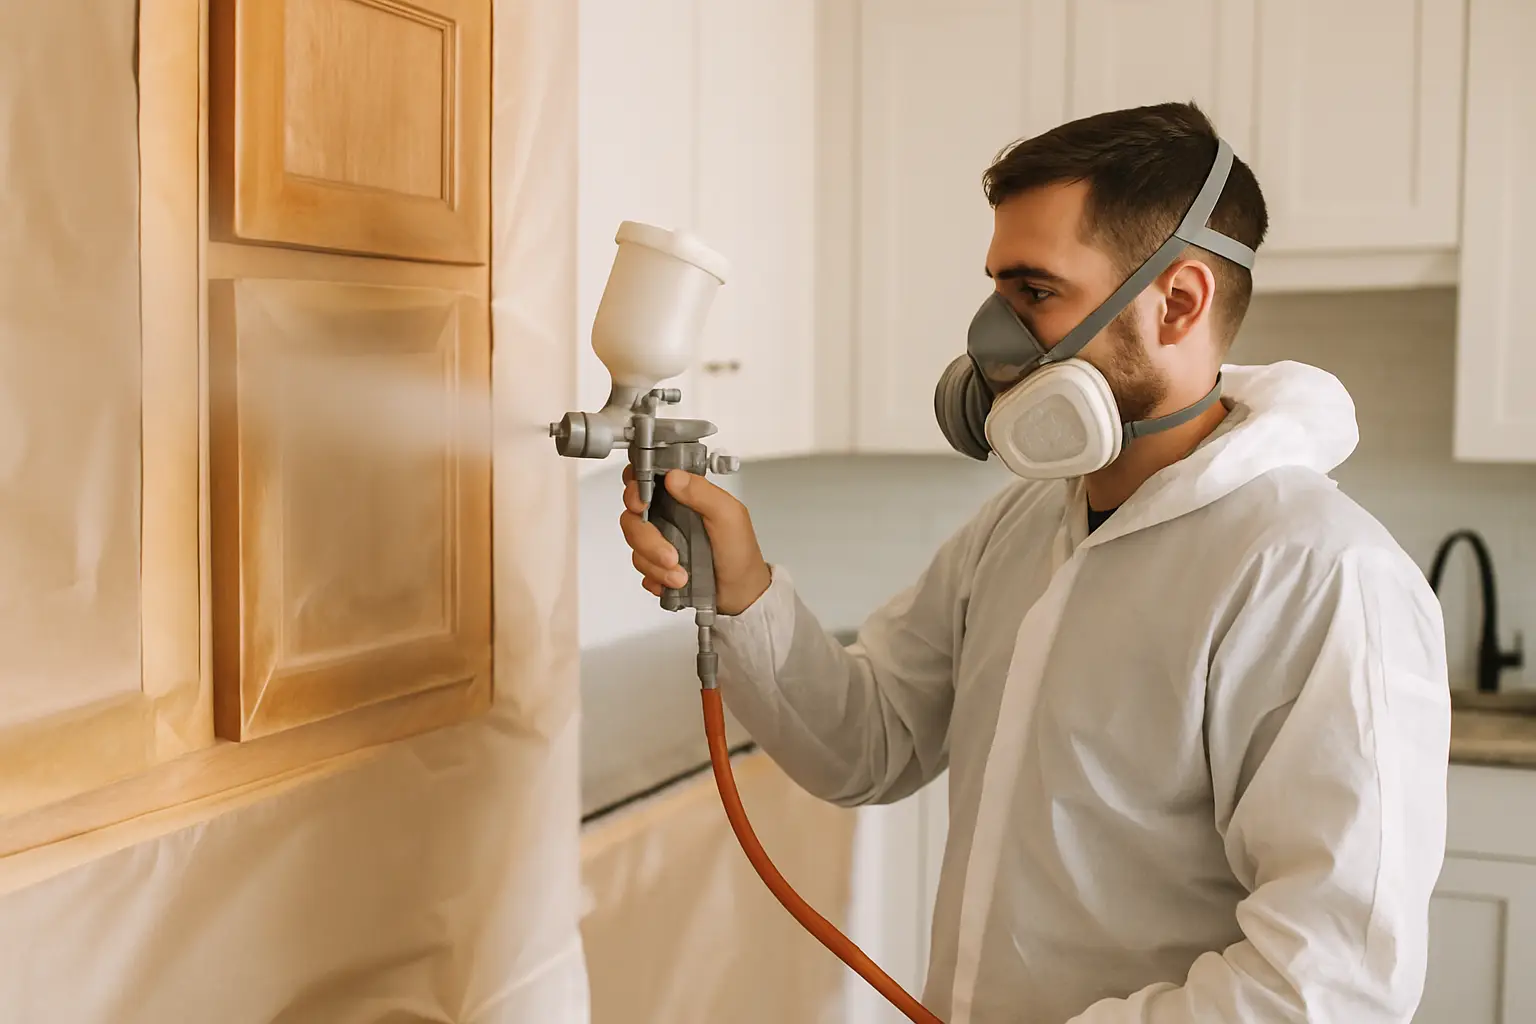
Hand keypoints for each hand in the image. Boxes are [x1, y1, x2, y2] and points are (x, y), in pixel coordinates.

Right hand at [620, 465, 772, 615]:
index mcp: (683, 496)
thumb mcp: (729, 515)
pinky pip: (641, 568)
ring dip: (656, 564)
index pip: (646, 479)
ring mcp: (660, 539)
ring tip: (681, 573)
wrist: (740, 593)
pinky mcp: (655, 563)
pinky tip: (675, 580)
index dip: (635, 488)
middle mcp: (668, 515)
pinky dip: (656, 577)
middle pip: (633, 517)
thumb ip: (702, 492)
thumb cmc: (740, 552)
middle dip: (647, 539)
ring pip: (635, 546)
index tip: (641, 504)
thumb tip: (674, 476)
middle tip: (669, 554)